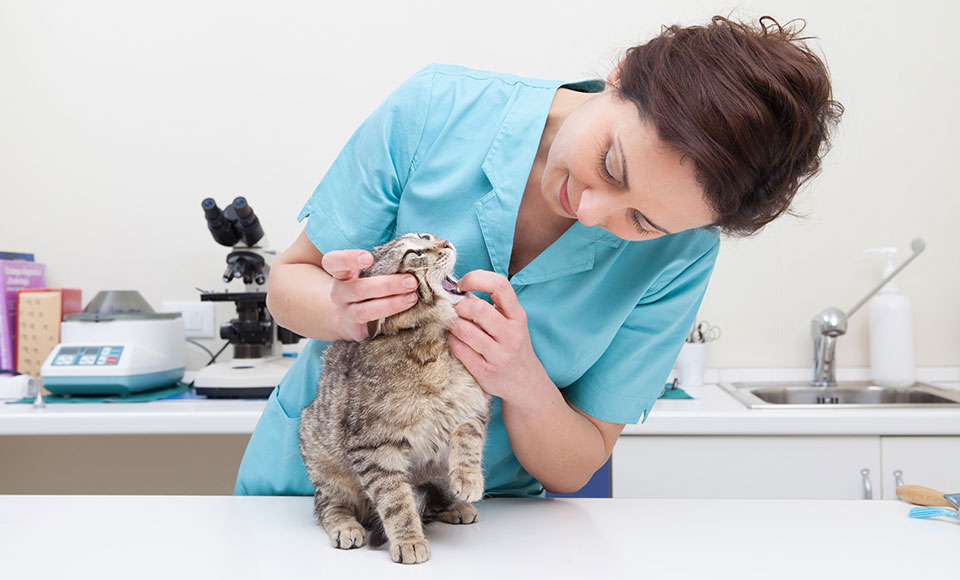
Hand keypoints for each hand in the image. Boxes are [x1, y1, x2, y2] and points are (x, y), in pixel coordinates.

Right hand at [321, 249, 418, 340]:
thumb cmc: (364, 284)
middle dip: (387, 285)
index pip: (334, 262)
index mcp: (340, 274)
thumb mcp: (364, 271)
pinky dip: (392, 321)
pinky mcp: (357, 331)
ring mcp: (347, 314)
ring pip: (365, 311)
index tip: (369, 258)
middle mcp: (340, 294)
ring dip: (391, 304)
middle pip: (358, 289)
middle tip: (410, 281)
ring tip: (412, 298)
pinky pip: (374, 329)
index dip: (349, 259)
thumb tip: (412, 256)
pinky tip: (409, 315)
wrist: (345, 316)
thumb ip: (381, 262)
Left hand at [447, 270, 548, 404]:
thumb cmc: (513, 346)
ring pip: (464, 330)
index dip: (476, 278)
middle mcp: (512, 334)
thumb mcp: (509, 323)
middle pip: (477, 309)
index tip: (462, 284)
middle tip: (454, 310)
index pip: (499, 285)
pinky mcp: (485, 372)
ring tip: (453, 325)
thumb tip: (456, 288)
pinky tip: (455, 340)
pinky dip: (451, 341)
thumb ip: (487, 305)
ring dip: (452, 324)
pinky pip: (459, 350)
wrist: (526, 383)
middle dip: (458, 306)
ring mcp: (499, 355)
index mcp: (517, 316)